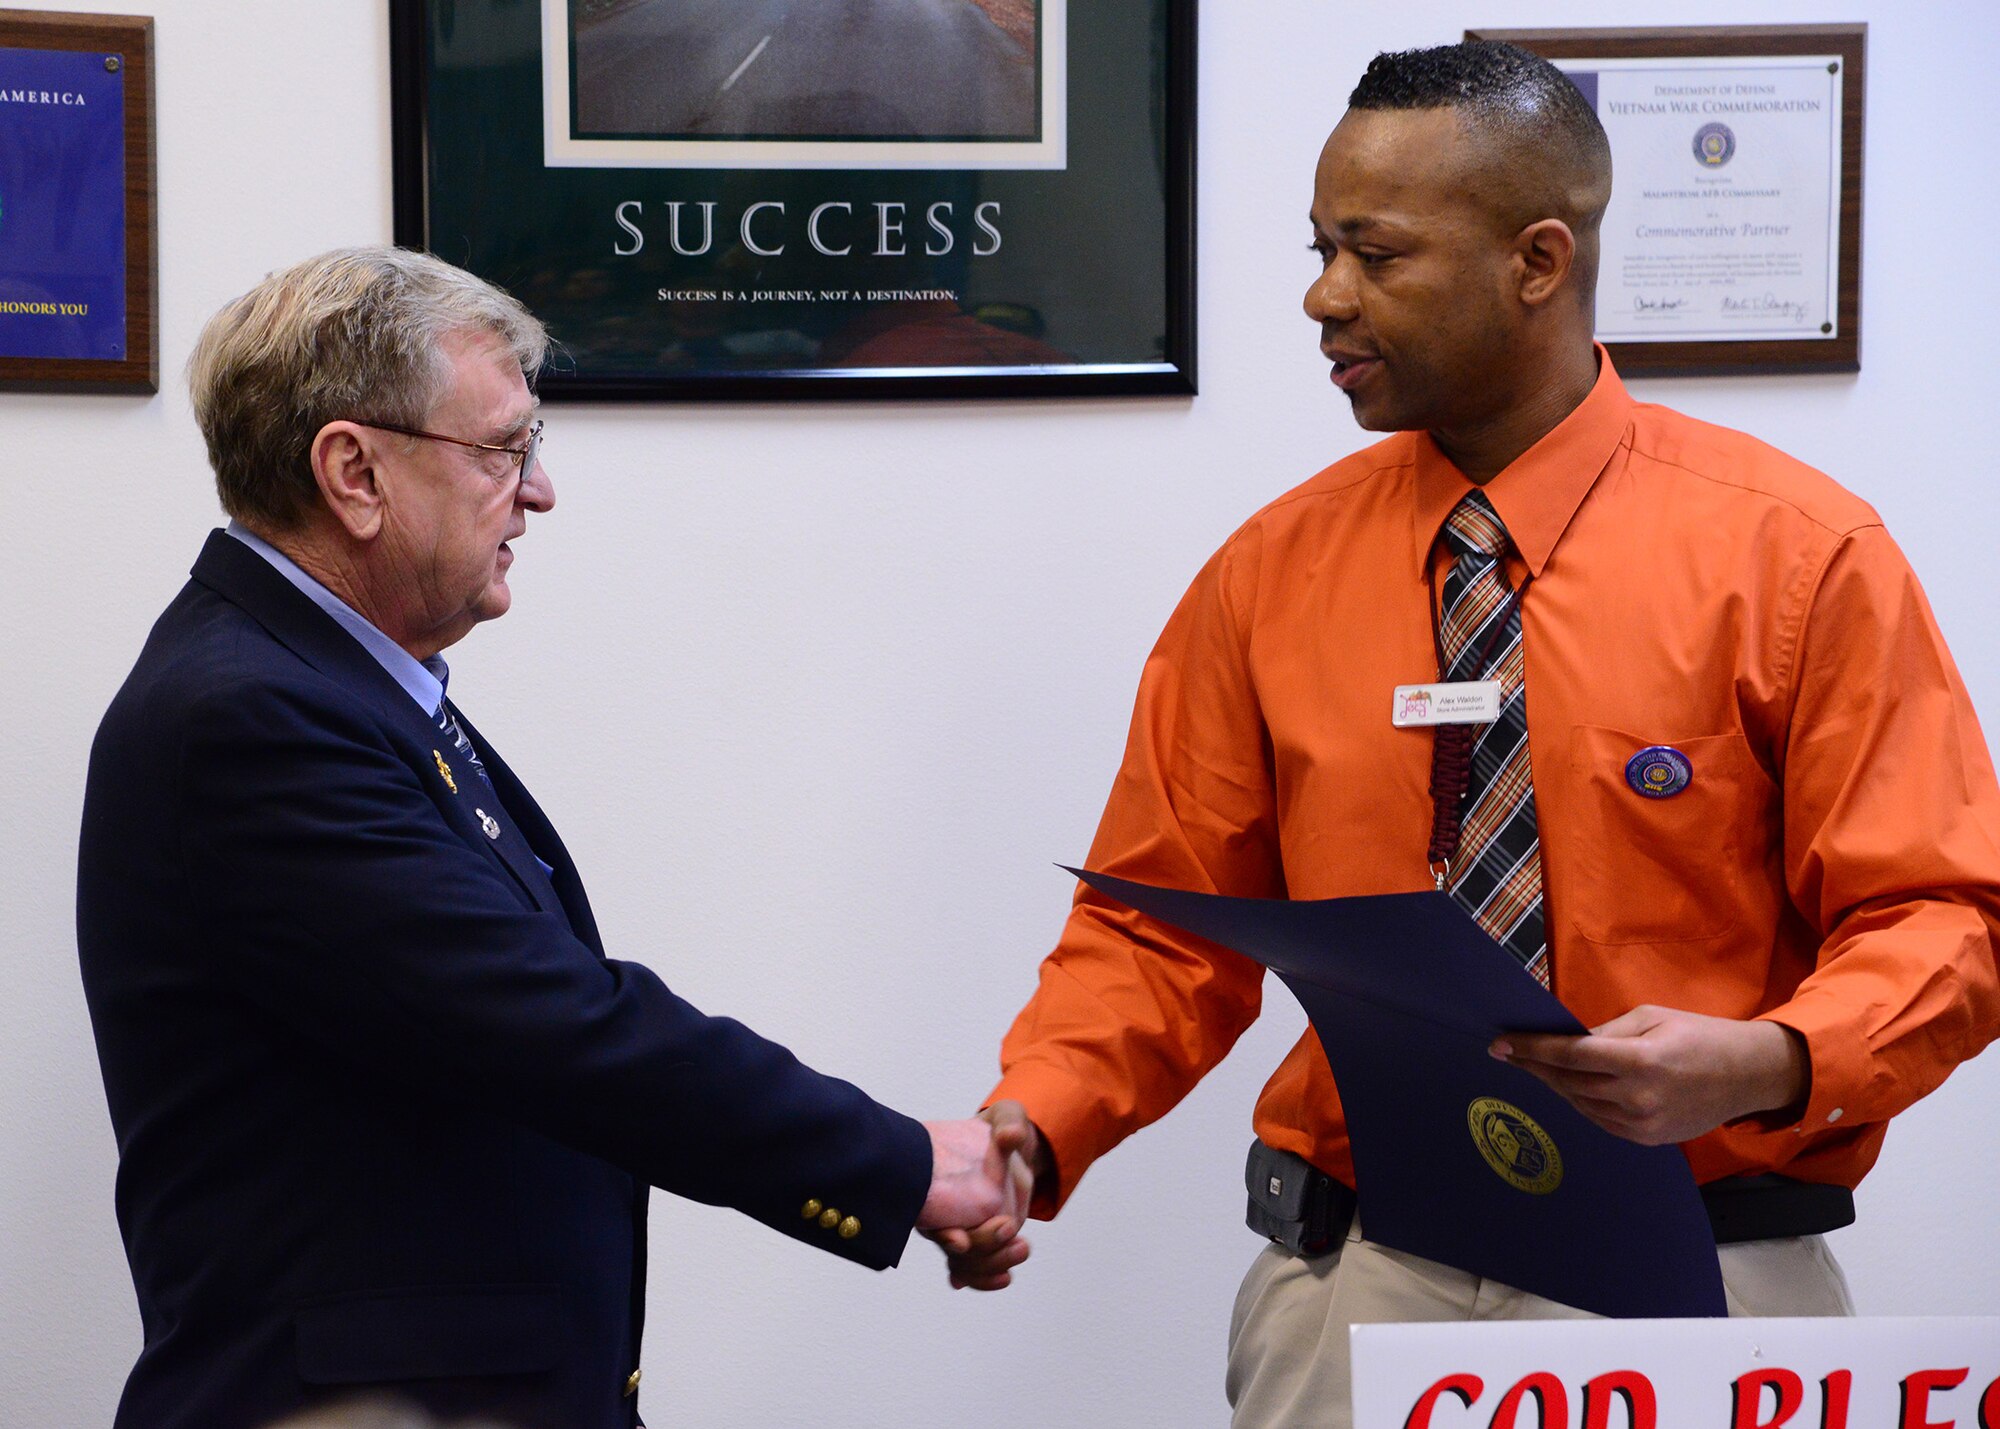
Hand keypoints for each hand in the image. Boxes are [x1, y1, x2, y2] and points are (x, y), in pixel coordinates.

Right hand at [926, 1101, 1048, 1290]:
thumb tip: (1010, 1137)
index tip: (962, 1241)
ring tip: (1022, 1248)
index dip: (943, 1232)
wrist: (1010, 1146)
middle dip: (981, 1247)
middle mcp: (945, 1211)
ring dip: (990, 1265)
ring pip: (964, 1263)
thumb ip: (1009, 1122)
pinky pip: (971, 1269)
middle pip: (951, 1246)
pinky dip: (985, 1279)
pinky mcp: (977, 1239)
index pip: (932, 1215)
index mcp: (940, 1183)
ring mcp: (961, 1228)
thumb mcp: (1008, 1117)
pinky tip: (1004, 1279)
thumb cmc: (1001, 1129)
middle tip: (1009, 1229)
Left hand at [1492, 1006, 1808, 1145]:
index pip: (1569, 1055)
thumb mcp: (1650, 1017)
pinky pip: (1599, 1120)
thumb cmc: (1698, 1036)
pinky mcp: (1647, 1139)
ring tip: (1534, 1067)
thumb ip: (1604, 1030)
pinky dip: (1580, 1103)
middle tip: (1509, 1052)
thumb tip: (1566, 1039)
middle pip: (1568, 1082)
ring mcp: (1642, 1124)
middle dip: (1535, 1067)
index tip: (1500, 1044)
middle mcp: (1637, 1097)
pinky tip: (1568, 1087)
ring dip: (1554, 1085)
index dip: (1531, 1049)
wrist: (1747, 1076)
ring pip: (1580, 1104)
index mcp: (1639, 1060)